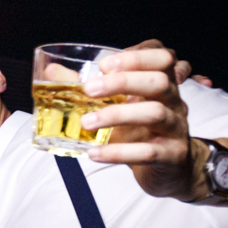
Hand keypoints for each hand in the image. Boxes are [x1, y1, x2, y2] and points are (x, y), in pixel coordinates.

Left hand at [80, 45, 206, 200]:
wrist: (169, 171)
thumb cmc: (140, 132)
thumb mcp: (118, 108)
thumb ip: (90, 89)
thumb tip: (52, 71)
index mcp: (162, 85)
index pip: (162, 57)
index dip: (137, 56)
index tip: (104, 64)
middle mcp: (173, 102)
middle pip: (159, 81)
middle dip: (123, 81)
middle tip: (89, 89)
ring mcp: (175, 128)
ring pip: (155, 112)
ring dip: (117, 115)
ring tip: (86, 122)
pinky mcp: (172, 156)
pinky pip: (148, 152)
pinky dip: (119, 152)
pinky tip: (95, 152)